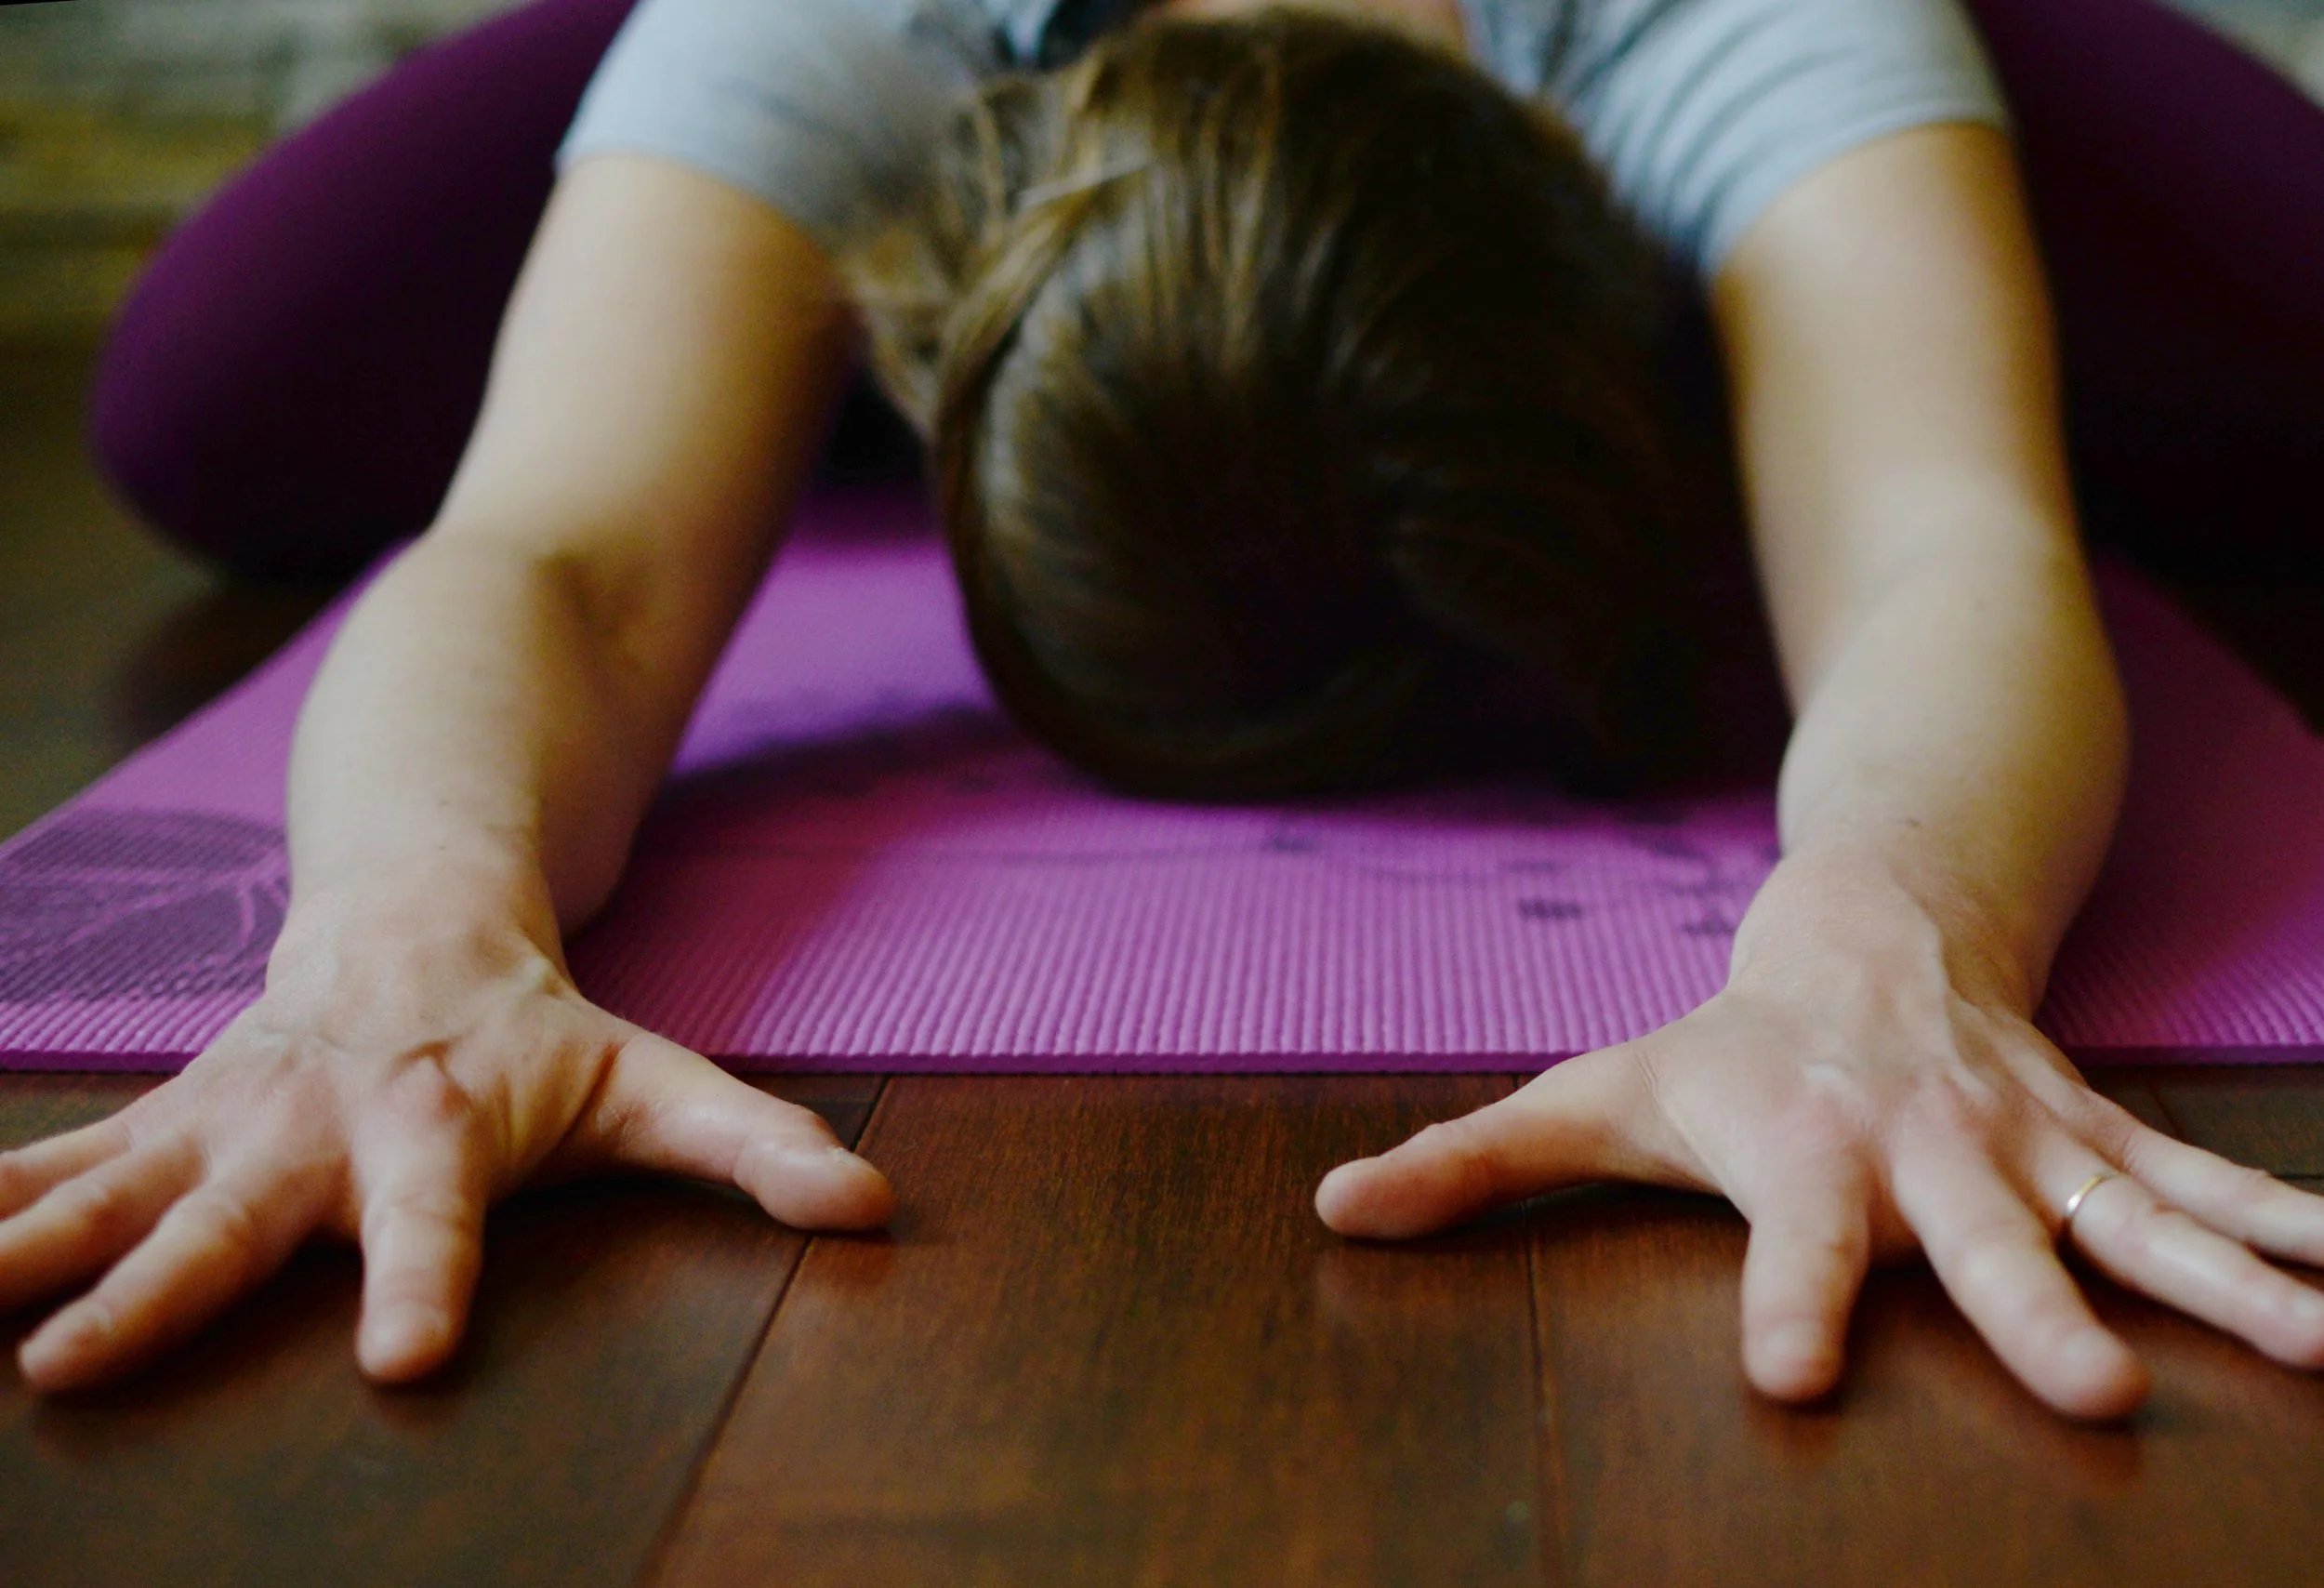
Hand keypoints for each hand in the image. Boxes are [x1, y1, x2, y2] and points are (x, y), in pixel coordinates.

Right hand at [0, 903, 892, 1392]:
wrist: (416, 919)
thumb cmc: (542, 1031)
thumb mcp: (656, 1083)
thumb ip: (757, 1147)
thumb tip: (878, 1208)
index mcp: (441, 1129)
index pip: (441, 1214)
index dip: (427, 1279)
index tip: (404, 1360)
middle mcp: (315, 1128)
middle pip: (235, 1219)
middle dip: (157, 1295)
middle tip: (76, 1370)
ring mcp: (221, 1120)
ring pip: (109, 1187)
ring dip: (22, 1246)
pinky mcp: (158, 1121)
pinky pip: (53, 1166)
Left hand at [1316, 881, 2323, 1419]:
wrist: (1871, 930)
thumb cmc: (1726, 1046)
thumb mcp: (1597, 1094)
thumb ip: (1473, 1164)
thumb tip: (1331, 1208)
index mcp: (1804, 1154)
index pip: (1790, 1242)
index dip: (1787, 1304)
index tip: (1788, 1379)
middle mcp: (1930, 1152)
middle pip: (1982, 1239)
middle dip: (2037, 1313)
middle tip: (2095, 1396)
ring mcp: (2030, 1143)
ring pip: (2131, 1214)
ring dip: (2223, 1279)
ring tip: (2312, 1344)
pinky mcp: (2095, 1136)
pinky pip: (2197, 1181)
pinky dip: (2283, 1226)